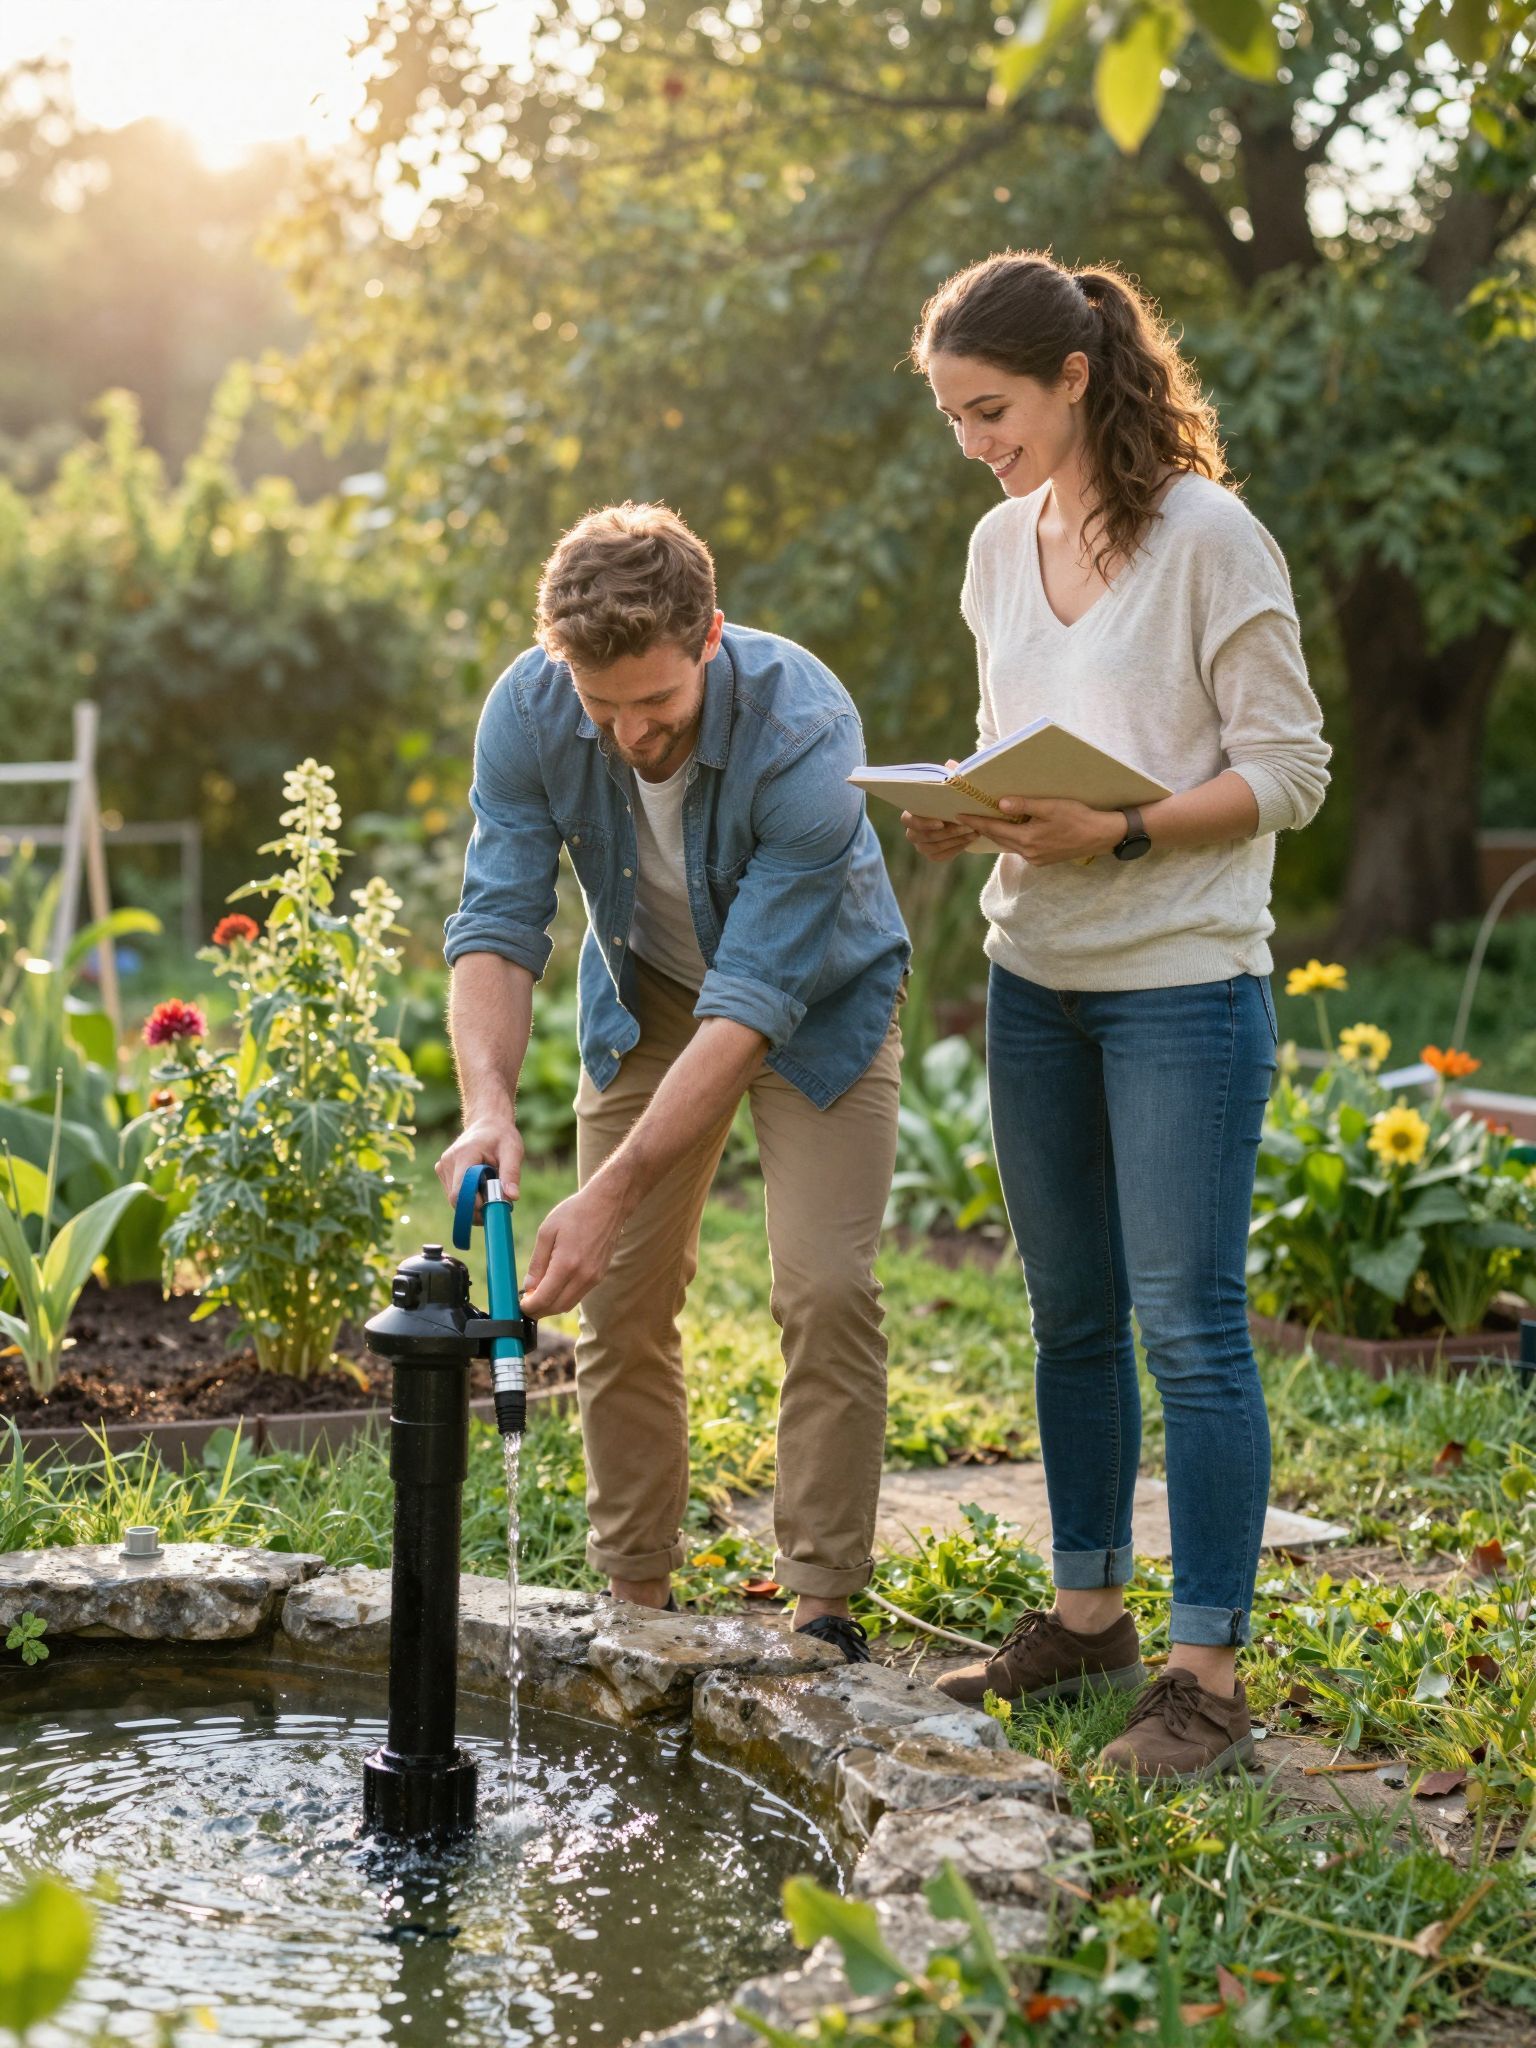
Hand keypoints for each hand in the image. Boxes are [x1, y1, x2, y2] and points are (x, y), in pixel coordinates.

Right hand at [436, 1108, 524, 1205]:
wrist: (488, 1123)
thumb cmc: (501, 1136)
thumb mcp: (512, 1151)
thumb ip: (511, 1173)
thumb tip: (512, 1197)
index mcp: (464, 1155)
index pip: (460, 1192)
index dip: (475, 1206)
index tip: (493, 1207)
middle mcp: (447, 1162)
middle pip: (456, 1199)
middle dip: (477, 1207)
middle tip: (496, 1202)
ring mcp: (442, 1167)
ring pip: (454, 1199)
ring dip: (473, 1202)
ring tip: (489, 1188)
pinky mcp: (442, 1171)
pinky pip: (454, 1194)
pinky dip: (468, 1196)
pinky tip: (480, 1185)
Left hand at [519, 1178, 628, 1315]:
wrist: (608, 1204)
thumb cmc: (575, 1213)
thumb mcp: (547, 1232)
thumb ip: (537, 1263)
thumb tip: (529, 1287)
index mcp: (567, 1264)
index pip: (544, 1298)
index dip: (529, 1307)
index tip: (520, 1304)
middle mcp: (583, 1276)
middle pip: (557, 1307)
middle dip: (539, 1310)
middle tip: (527, 1304)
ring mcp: (594, 1277)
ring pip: (569, 1304)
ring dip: (552, 1306)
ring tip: (538, 1296)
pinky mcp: (600, 1275)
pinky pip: (578, 1295)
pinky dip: (564, 1297)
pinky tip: (555, 1286)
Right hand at [903, 758, 980, 862]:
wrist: (964, 813)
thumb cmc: (955, 797)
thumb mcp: (955, 784)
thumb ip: (952, 775)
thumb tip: (950, 764)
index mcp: (912, 812)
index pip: (907, 820)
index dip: (922, 823)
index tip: (941, 822)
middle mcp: (913, 830)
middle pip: (923, 837)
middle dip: (947, 832)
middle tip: (967, 826)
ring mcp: (921, 844)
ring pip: (934, 847)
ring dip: (955, 840)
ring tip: (974, 831)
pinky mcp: (932, 854)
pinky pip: (941, 856)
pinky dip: (956, 849)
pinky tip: (969, 840)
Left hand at [959, 795, 1122, 866]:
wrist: (1102, 836)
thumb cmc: (1079, 818)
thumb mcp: (1052, 807)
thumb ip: (1025, 806)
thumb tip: (1001, 804)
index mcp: (1028, 839)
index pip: (994, 828)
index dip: (975, 821)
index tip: (958, 815)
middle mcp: (1028, 852)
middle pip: (998, 838)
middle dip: (981, 827)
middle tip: (965, 816)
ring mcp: (1035, 858)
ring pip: (1008, 844)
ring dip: (996, 832)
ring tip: (982, 821)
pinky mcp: (1043, 859)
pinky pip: (1020, 847)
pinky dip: (1011, 838)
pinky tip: (1009, 830)